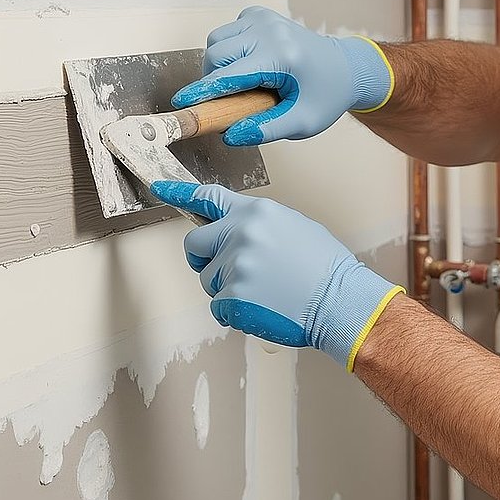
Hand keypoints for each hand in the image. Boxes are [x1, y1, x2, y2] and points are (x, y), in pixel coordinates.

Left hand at [150, 181, 403, 367]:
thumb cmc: (324, 267)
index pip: (210, 198)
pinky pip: (218, 305)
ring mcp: (234, 266)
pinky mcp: (232, 296)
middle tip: (227, 270)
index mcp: (256, 212)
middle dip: (204, 258)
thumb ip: (257, 226)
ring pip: (207, 279)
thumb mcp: (293, 227)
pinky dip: (235, 310)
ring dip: (226, 287)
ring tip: (262, 291)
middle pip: (195, 243)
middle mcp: (240, 234)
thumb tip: (233, 234)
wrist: (340, 300)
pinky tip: (263, 306)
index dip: (180, 194)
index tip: (159, 189)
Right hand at [171, 6, 393, 145]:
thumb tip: (229, 136)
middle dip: (212, 80)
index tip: (181, 104)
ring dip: (218, 64)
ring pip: (216, 41)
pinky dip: (229, 48)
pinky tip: (249, 62)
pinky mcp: (259, 14)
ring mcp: (264, 18)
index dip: (201, 92)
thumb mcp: (303, 122)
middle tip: (230, 101)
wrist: (347, 68)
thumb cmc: (325, 96)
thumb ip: (266, 130)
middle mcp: (270, 31)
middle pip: (215, 55)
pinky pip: (227, 31)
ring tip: (241, 83)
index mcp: (281, 57)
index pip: (229, 75)